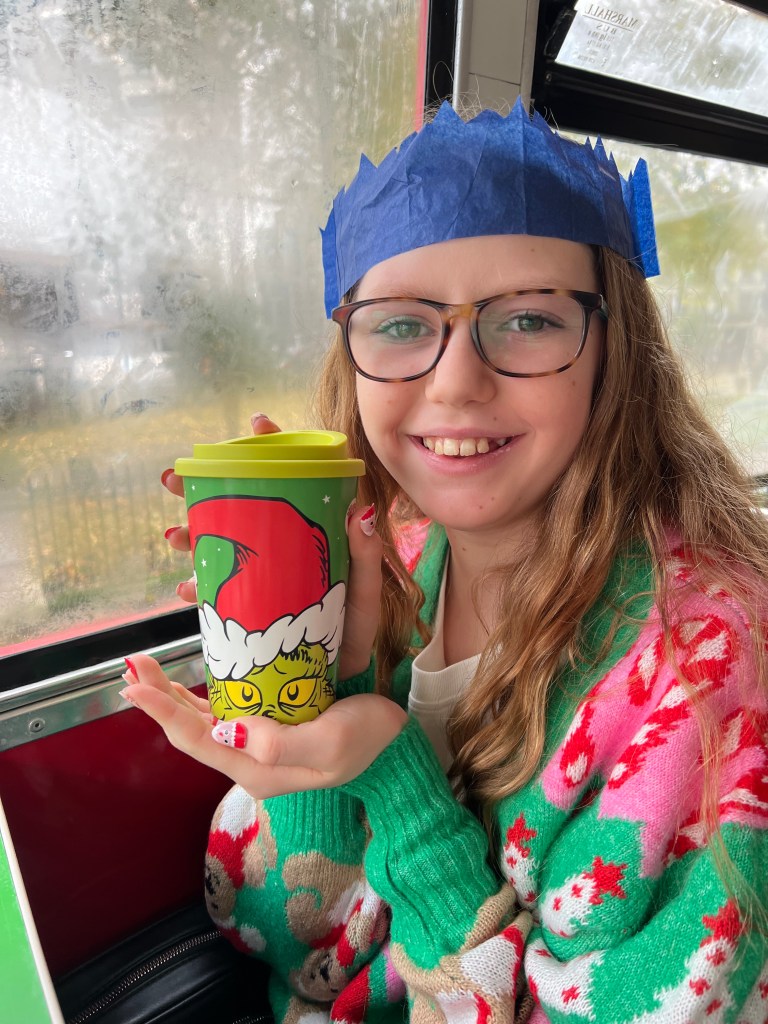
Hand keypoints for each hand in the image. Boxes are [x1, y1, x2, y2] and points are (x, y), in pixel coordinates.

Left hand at [121, 654, 406, 797]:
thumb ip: (279, 744)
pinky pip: (223, 713)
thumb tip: (226, 731)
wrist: (395, 746)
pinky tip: (187, 679)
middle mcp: (249, 760)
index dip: (161, 712)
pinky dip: (198, 695)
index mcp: (257, 768)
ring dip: (172, 695)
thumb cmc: (368, 740)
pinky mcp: (269, 730)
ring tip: (146, 668)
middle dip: (158, 698)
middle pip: (191, 729)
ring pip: (202, 721)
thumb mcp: (330, 743)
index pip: (196, 739)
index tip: (133, 685)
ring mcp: (258, 747)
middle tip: (132, 665)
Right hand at [162, 413, 382, 679]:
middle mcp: (279, 544)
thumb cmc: (359, 628)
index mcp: (311, 530)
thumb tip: (362, 510)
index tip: (256, 423)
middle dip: (202, 488)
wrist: (343, 676)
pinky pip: (214, 588)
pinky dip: (196, 586)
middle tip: (174, 482)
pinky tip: (186, 590)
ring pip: (217, 542)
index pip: (292, 476)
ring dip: (190, 534)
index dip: (273, 445)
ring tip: (174, 536)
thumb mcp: (366, 590)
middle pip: (239, 504)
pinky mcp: (246, 603)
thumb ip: (366, 556)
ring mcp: (259, 572)